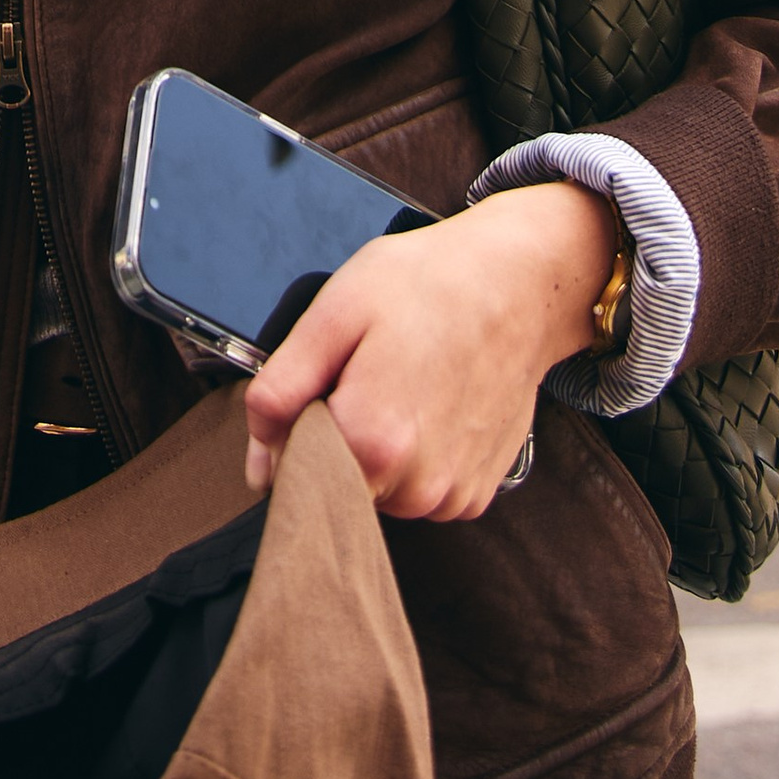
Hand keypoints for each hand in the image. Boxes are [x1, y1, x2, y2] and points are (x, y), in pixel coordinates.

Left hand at [242, 182, 617, 522]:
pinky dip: (418, 458)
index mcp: (373, 442)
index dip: (297, 429)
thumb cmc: (426, 285)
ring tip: (405, 385)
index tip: (325, 386)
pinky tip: (432, 406)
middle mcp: (417, 486)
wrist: (518, 282)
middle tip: (368, 374)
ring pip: (379, 492)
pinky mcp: (480, 493)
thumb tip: (259, 468)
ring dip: (379, 451)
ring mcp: (453, 495)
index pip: (297, 474)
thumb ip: (281, 394)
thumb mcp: (334, 315)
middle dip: (338, 438)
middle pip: (339, 485)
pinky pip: (421, 492)